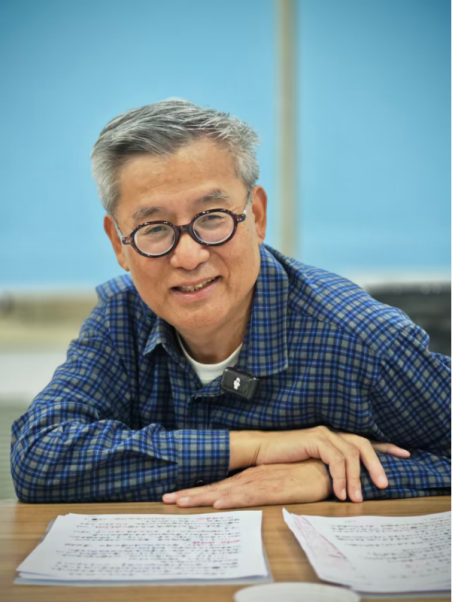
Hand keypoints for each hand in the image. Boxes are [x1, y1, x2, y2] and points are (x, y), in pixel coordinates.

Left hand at [163, 461, 332, 508]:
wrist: (323, 468)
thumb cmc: (300, 477)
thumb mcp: (274, 485)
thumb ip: (258, 491)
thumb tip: (239, 500)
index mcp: (248, 477)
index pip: (218, 486)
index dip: (196, 491)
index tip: (175, 497)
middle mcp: (249, 477)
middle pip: (215, 488)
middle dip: (190, 494)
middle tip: (166, 498)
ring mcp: (260, 481)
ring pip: (226, 491)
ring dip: (203, 496)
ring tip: (181, 501)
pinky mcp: (273, 488)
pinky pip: (249, 495)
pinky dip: (232, 499)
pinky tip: (219, 503)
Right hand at [230, 426, 409, 501]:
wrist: (261, 452)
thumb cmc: (284, 462)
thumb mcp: (313, 467)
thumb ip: (331, 469)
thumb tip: (351, 486)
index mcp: (334, 438)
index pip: (365, 441)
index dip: (386, 447)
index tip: (405, 454)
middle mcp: (332, 432)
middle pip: (364, 444)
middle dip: (377, 465)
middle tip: (384, 485)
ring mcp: (324, 434)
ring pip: (352, 454)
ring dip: (356, 478)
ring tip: (356, 499)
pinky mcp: (315, 439)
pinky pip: (336, 459)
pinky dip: (340, 477)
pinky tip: (339, 493)